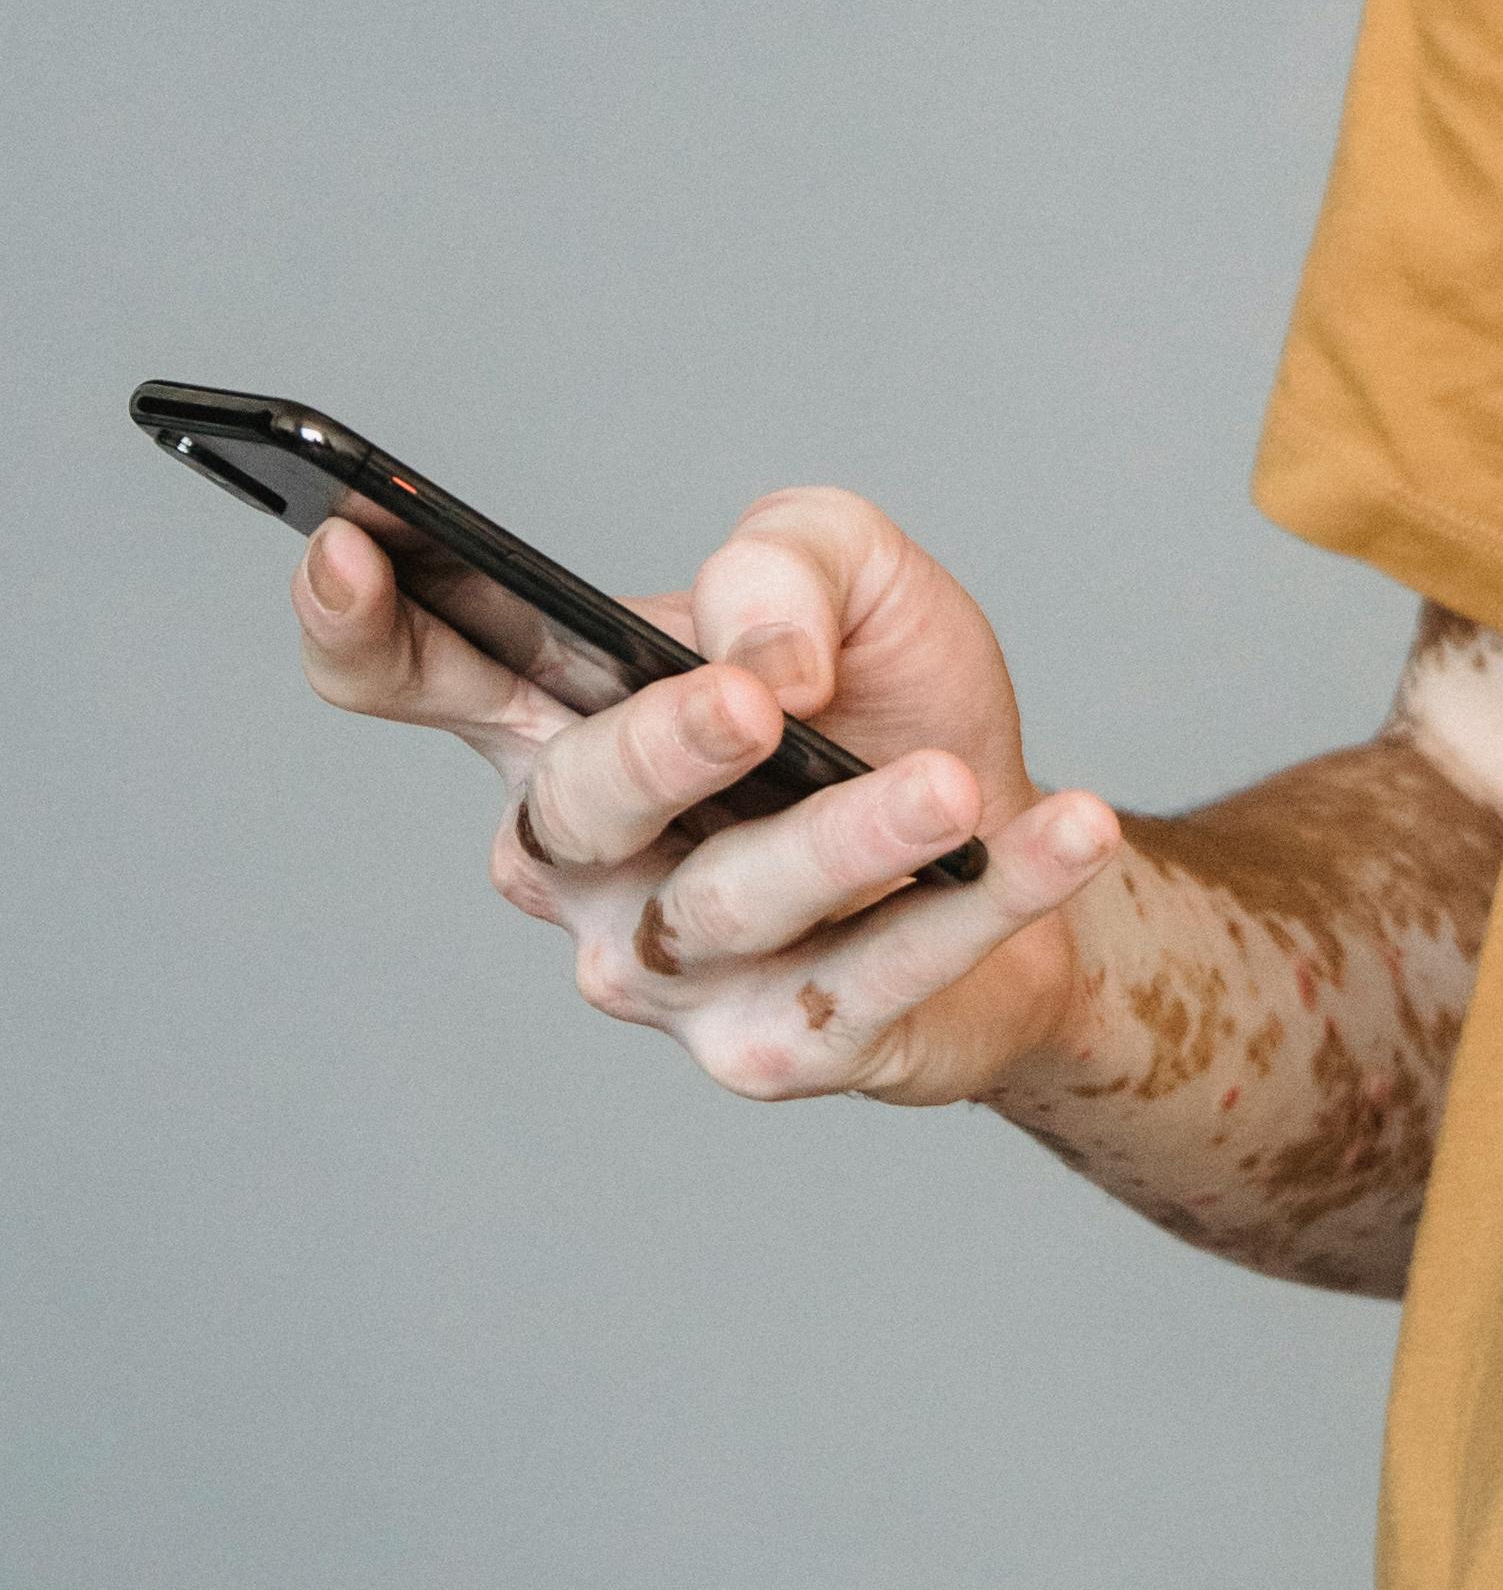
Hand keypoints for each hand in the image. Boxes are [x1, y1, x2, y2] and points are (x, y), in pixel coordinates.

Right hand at [296, 478, 1119, 1108]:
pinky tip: (1066, 832)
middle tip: (756, 701)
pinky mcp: (779, 1051)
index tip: (349, 539)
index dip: (357, 620)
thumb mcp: (856, 574)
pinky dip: (987, 901)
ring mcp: (669, 970)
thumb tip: (764, 654)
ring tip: (954, 786)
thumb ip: (790, 559)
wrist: (1021, 846)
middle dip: (663, 748)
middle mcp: (585, 861)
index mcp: (558, 724)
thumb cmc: (888, 705)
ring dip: (855, 834)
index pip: (411, 678)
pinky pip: (880, 977)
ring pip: (739, 902)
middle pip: (577, 807)